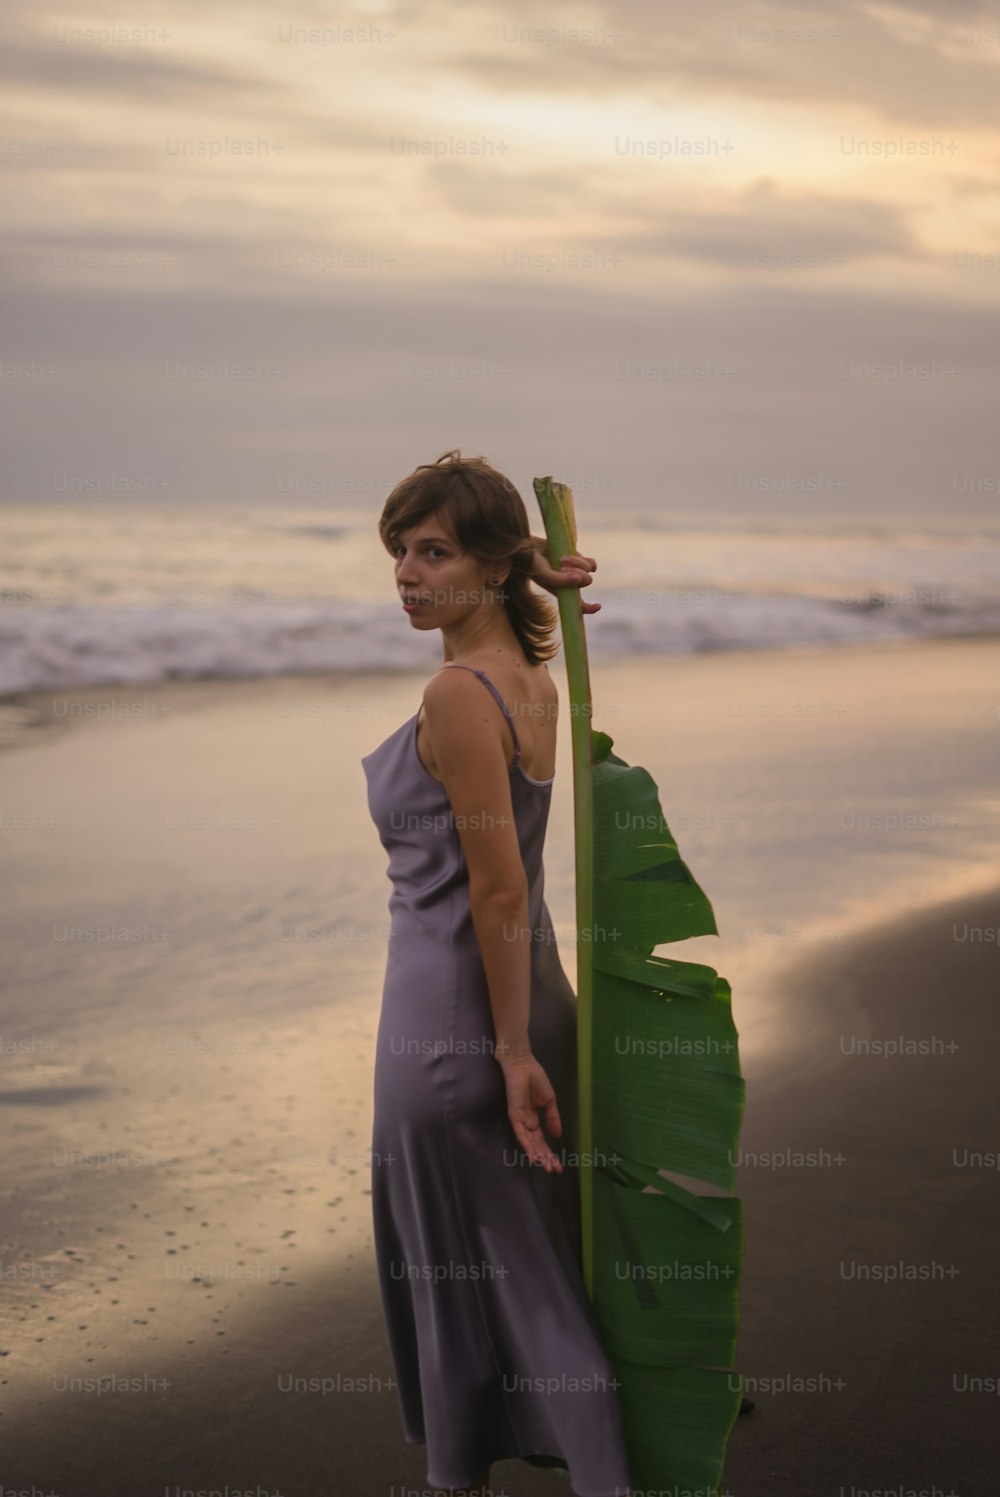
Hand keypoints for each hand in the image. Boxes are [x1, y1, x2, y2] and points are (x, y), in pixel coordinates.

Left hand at [498, 1051, 563, 1171]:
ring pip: (529, 1142)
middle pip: (536, 1144)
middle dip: (546, 1158)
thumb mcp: (549, 1101)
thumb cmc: (535, 1078)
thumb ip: (553, 1118)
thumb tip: (558, 1136)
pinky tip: (533, 1156)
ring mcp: (520, 1119)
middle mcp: (526, 1122)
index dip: (550, 1152)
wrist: (523, 1064)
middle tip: (555, 1171)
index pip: (542, 1140)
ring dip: (538, 1155)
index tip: (559, 1165)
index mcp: (534, 1118)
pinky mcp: (514, 1114)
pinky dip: (527, 1145)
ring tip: (547, 1167)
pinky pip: (520, 1133)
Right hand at [527, 536, 601, 614]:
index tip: (598, 606)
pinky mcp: (578, 559)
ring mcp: (576, 571)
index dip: (589, 608)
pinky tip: (570, 555)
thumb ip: (558, 580)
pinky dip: (583, 558)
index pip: (579, 606)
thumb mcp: (543, 574)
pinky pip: (590, 562)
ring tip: (561, 558)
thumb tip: (578, 580)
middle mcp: (571, 584)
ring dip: (578, 562)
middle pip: (587, 581)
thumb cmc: (532, 565)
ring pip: (590, 570)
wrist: (530, 547)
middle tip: (561, 566)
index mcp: (563, 593)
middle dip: (576, 572)